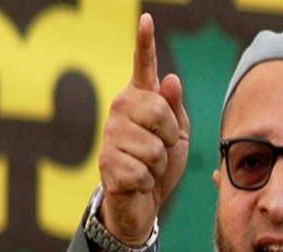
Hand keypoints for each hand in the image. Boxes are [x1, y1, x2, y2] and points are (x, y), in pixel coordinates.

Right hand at [98, 12, 189, 244]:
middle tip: (159, 150)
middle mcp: (120, 110)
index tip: (147, 19)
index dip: (145, 43)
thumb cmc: (160, 164)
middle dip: (168, 138)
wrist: (143, 202)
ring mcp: (110, 136)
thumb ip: (174, 109)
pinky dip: (147, 182)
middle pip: (158, 112)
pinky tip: (137, 182)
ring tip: (147, 167)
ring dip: (157, 165)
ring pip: (152, 147)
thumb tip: (170, 79)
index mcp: (140, 100)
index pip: (143, 67)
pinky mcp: (106, 163)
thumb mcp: (176, 136)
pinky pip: (141, 170)